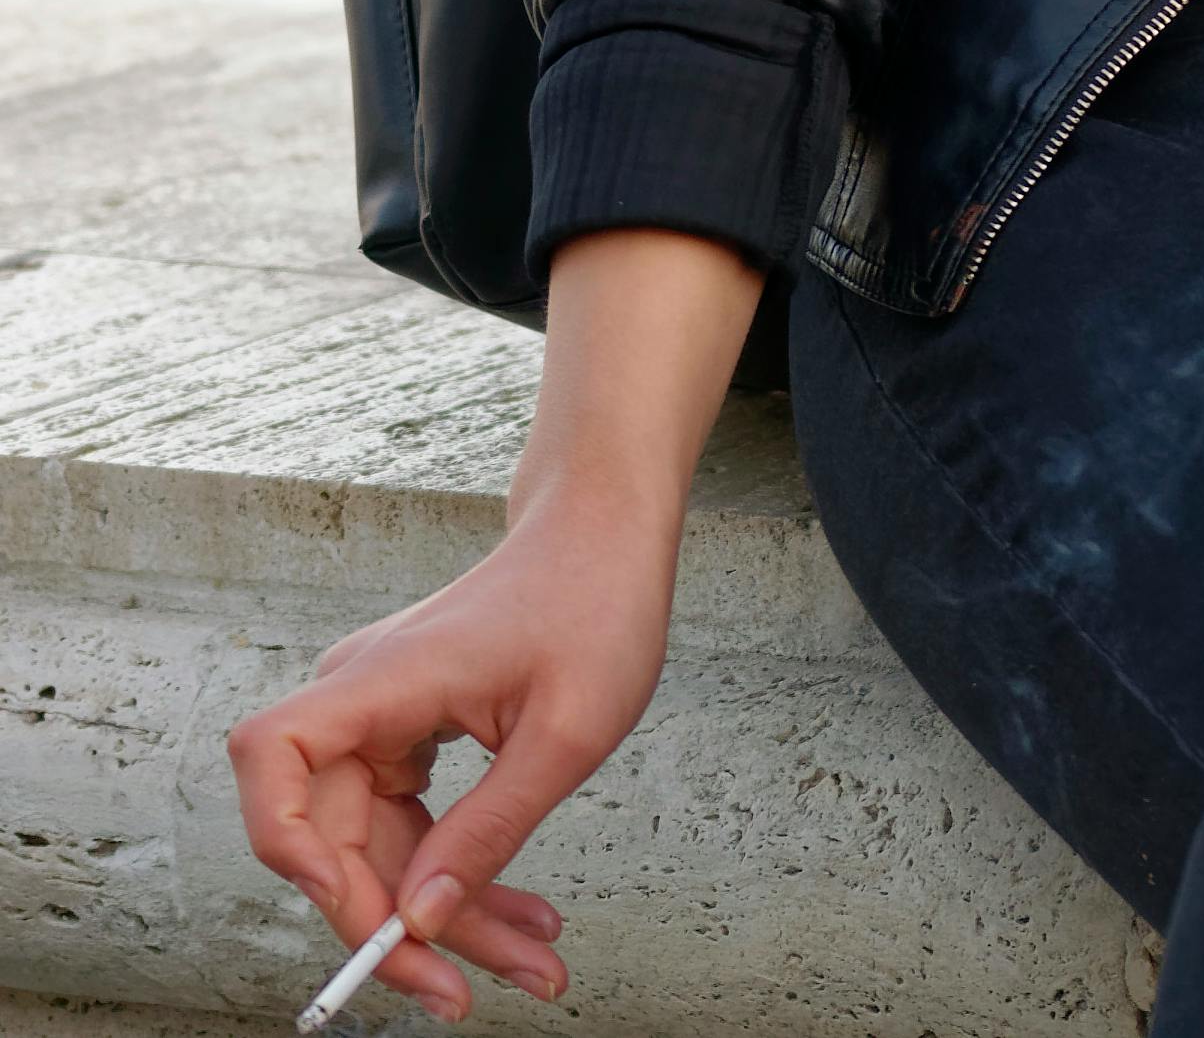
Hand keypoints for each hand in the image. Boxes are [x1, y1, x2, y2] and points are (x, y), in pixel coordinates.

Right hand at [231, 228, 757, 1019]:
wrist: (609, 533)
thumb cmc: (595, 603)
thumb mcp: (566, 731)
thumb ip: (489, 828)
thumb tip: (417, 921)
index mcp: (381, 680)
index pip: (273, 762)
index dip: (294, 853)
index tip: (369, 917)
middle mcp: (363, 699)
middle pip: (337, 842)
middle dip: (400, 929)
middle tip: (468, 995)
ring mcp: (383, 719)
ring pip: (382, 851)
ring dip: (445, 918)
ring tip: (532, 965)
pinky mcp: (410, 736)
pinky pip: (413, 828)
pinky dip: (459, 876)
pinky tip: (523, 916)